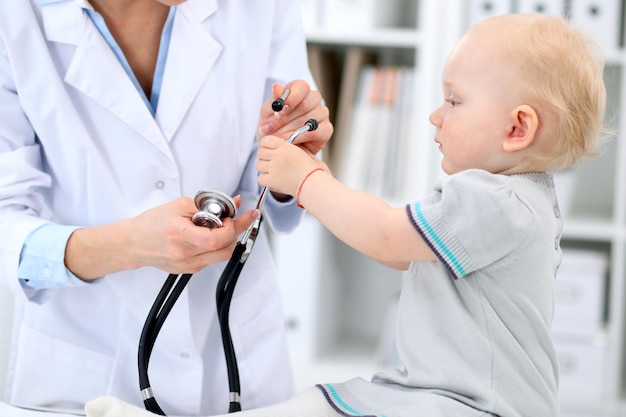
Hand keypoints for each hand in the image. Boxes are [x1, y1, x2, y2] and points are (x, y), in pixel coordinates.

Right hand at [64, 197, 257, 279]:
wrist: (133, 243)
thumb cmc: (152, 223)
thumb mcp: (179, 206)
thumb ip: (206, 206)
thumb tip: (232, 204)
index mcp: (180, 236)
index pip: (216, 238)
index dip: (235, 227)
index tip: (246, 215)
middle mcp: (184, 255)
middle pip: (224, 249)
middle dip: (236, 232)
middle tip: (239, 218)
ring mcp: (187, 265)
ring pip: (221, 256)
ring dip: (228, 240)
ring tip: (224, 226)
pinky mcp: (189, 270)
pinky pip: (211, 259)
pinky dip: (217, 247)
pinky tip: (211, 236)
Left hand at [257, 80, 332, 154]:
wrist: (278, 147)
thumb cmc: (274, 127)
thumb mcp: (267, 114)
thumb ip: (273, 102)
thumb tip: (276, 88)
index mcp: (300, 90)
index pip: (301, 87)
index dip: (290, 99)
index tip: (278, 112)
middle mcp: (314, 99)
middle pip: (305, 104)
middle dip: (285, 119)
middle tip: (269, 129)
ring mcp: (322, 114)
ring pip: (308, 120)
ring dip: (289, 130)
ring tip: (275, 138)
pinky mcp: (327, 129)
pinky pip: (314, 132)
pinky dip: (298, 138)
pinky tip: (288, 142)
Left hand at [257, 135, 327, 197]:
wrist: (314, 184)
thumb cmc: (313, 170)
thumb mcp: (303, 152)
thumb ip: (290, 148)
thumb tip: (280, 146)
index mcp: (285, 147)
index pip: (266, 140)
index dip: (266, 145)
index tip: (269, 149)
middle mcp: (278, 156)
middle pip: (260, 152)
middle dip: (265, 157)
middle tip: (272, 162)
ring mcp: (274, 168)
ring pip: (258, 165)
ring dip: (264, 169)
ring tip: (274, 172)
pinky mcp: (272, 180)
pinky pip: (260, 178)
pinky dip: (265, 180)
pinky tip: (273, 180)